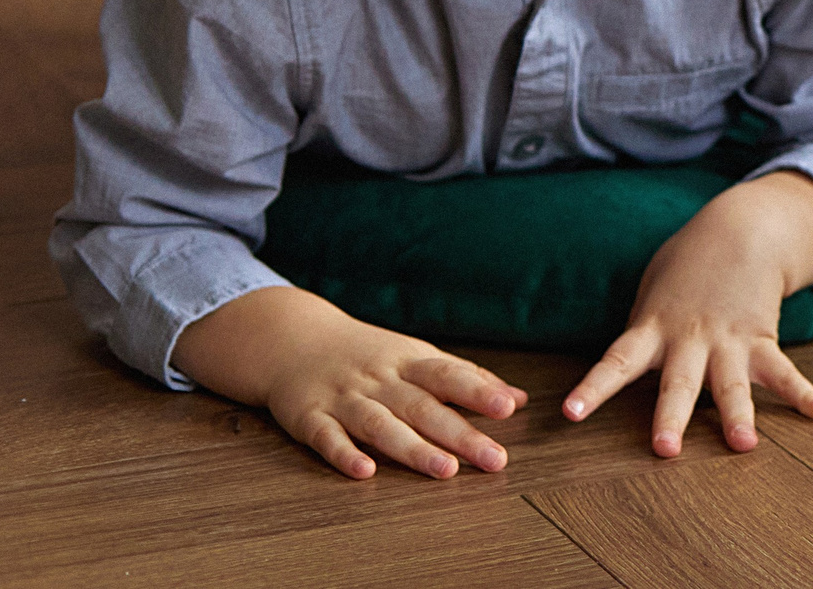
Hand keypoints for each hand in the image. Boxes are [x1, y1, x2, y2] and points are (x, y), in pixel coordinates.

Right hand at [173, 286, 524, 480]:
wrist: (292, 340)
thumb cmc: (367, 354)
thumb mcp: (417, 356)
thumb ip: (466, 378)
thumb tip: (520, 398)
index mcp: (409, 362)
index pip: (449, 375)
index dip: (479, 390)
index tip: (508, 408)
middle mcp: (380, 380)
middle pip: (423, 407)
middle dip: (461, 434)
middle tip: (494, 459)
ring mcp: (344, 399)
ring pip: (381, 424)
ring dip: (413, 448)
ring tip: (445, 471)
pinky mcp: (309, 418)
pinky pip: (327, 437)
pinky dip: (344, 454)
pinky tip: (364, 472)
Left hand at [563, 171, 812, 455]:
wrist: (741, 229)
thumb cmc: (686, 265)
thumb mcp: (652, 292)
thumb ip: (641, 333)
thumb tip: (627, 370)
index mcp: (653, 328)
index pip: (615, 362)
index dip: (592, 389)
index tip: (571, 414)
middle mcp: (690, 340)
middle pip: (679, 384)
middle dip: (672, 417)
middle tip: (665, 450)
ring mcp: (729, 341)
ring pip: (732, 384)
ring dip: (739, 415)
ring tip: (744, 445)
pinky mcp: (762, 340)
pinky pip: (784, 372)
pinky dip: (805, 395)